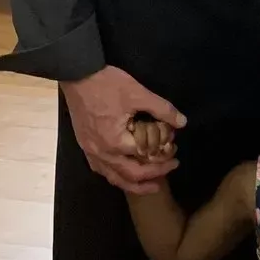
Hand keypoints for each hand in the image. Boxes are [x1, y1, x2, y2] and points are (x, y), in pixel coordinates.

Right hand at [62, 67, 184, 193]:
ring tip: (149, 185)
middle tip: (169, 170)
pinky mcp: (84, 146)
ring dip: (133, 184)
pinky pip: (100, 169)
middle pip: (130, 175)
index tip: (174, 153)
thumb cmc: (107, 84)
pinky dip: (114, 175)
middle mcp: (102, 153)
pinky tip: (122, 173)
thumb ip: (162, 109)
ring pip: (113, 177)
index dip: (162, 159)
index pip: (144, 158)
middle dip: (152, 176)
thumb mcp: (138, 93)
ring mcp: (90, 151)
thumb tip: (182, 122)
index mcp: (116, 142)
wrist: (77, 74)